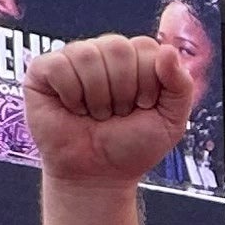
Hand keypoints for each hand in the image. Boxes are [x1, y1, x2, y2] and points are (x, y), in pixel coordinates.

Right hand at [25, 31, 194, 184]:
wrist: (99, 177)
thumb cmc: (131, 147)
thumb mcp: (171, 121)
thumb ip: (181, 85)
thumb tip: (169, 50)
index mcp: (134, 57)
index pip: (146, 47)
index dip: (147, 83)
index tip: (141, 107)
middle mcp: (103, 52)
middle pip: (117, 47)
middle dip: (122, 91)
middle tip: (116, 114)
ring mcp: (72, 59)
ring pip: (88, 55)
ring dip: (97, 97)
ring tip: (95, 114)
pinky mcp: (43, 72)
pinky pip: (59, 66)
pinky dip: (70, 95)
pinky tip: (73, 109)